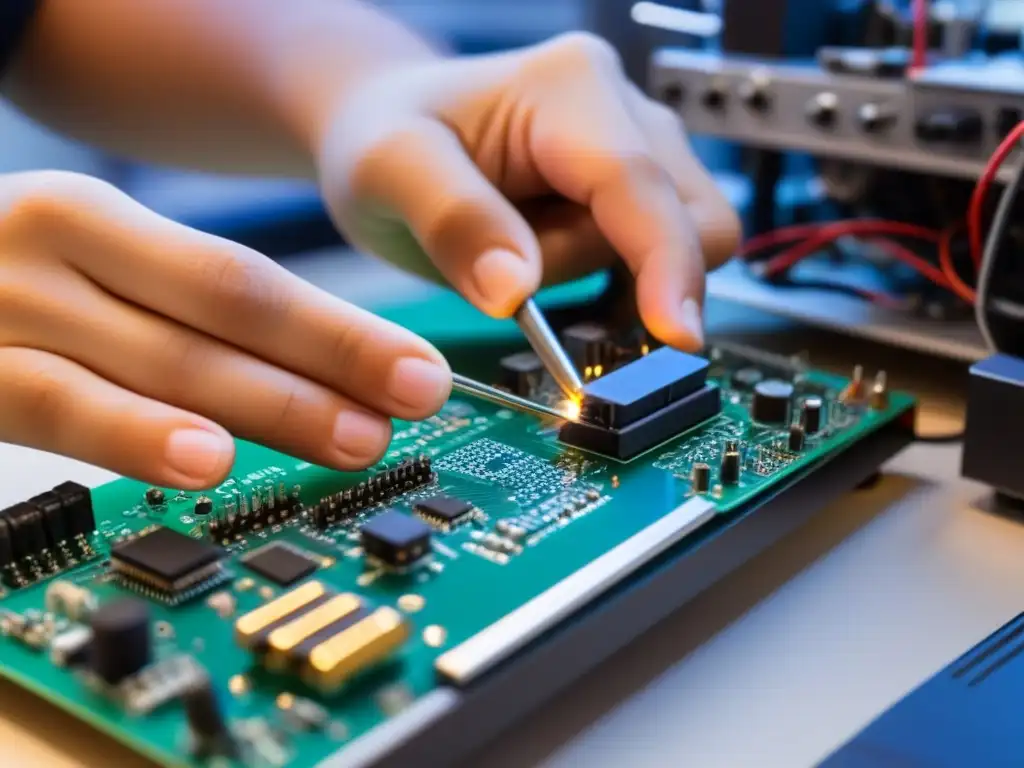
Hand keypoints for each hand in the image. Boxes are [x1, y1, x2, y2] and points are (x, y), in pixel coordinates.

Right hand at [0, 171, 449, 487]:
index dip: (342, 329)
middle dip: (333, 360)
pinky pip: (50, 404)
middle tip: (418, 401)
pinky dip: (133, 433)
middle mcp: (48, 248)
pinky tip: (205, 459)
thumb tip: (308, 378)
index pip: (244, 278)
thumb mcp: (84, 272)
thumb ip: (173, 316)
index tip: (424, 372)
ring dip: (266, 403)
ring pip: (154, 357)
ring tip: (353, 437)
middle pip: (221, 308)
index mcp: (96, 222)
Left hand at [318, 32, 739, 348]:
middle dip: (620, 278)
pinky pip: (663, 258)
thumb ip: (452, 220)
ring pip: (676, 246)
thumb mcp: (388, 170)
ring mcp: (641, 150)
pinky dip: (621, 292)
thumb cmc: (384, 137)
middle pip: (681, 222)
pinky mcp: (638, 192)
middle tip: (527, 289)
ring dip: (610, 285)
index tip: (675, 336)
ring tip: (525, 271)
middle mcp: (625, 109)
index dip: (665, 263)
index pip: (638, 184)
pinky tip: (558, 285)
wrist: (386, 125)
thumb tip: (515, 291)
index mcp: (568, 88)